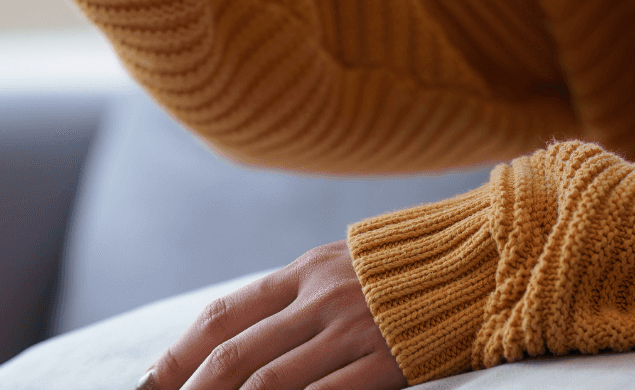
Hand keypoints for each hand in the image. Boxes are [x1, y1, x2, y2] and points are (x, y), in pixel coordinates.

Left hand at [141, 240, 405, 389]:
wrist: (486, 258)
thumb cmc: (409, 272)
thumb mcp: (343, 267)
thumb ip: (296, 297)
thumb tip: (240, 335)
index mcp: (303, 273)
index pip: (222, 318)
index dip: (178, 356)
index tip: (148, 388)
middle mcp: (319, 300)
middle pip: (235, 356)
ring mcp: (352, 331)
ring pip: (270, 383)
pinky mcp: (386, 362)